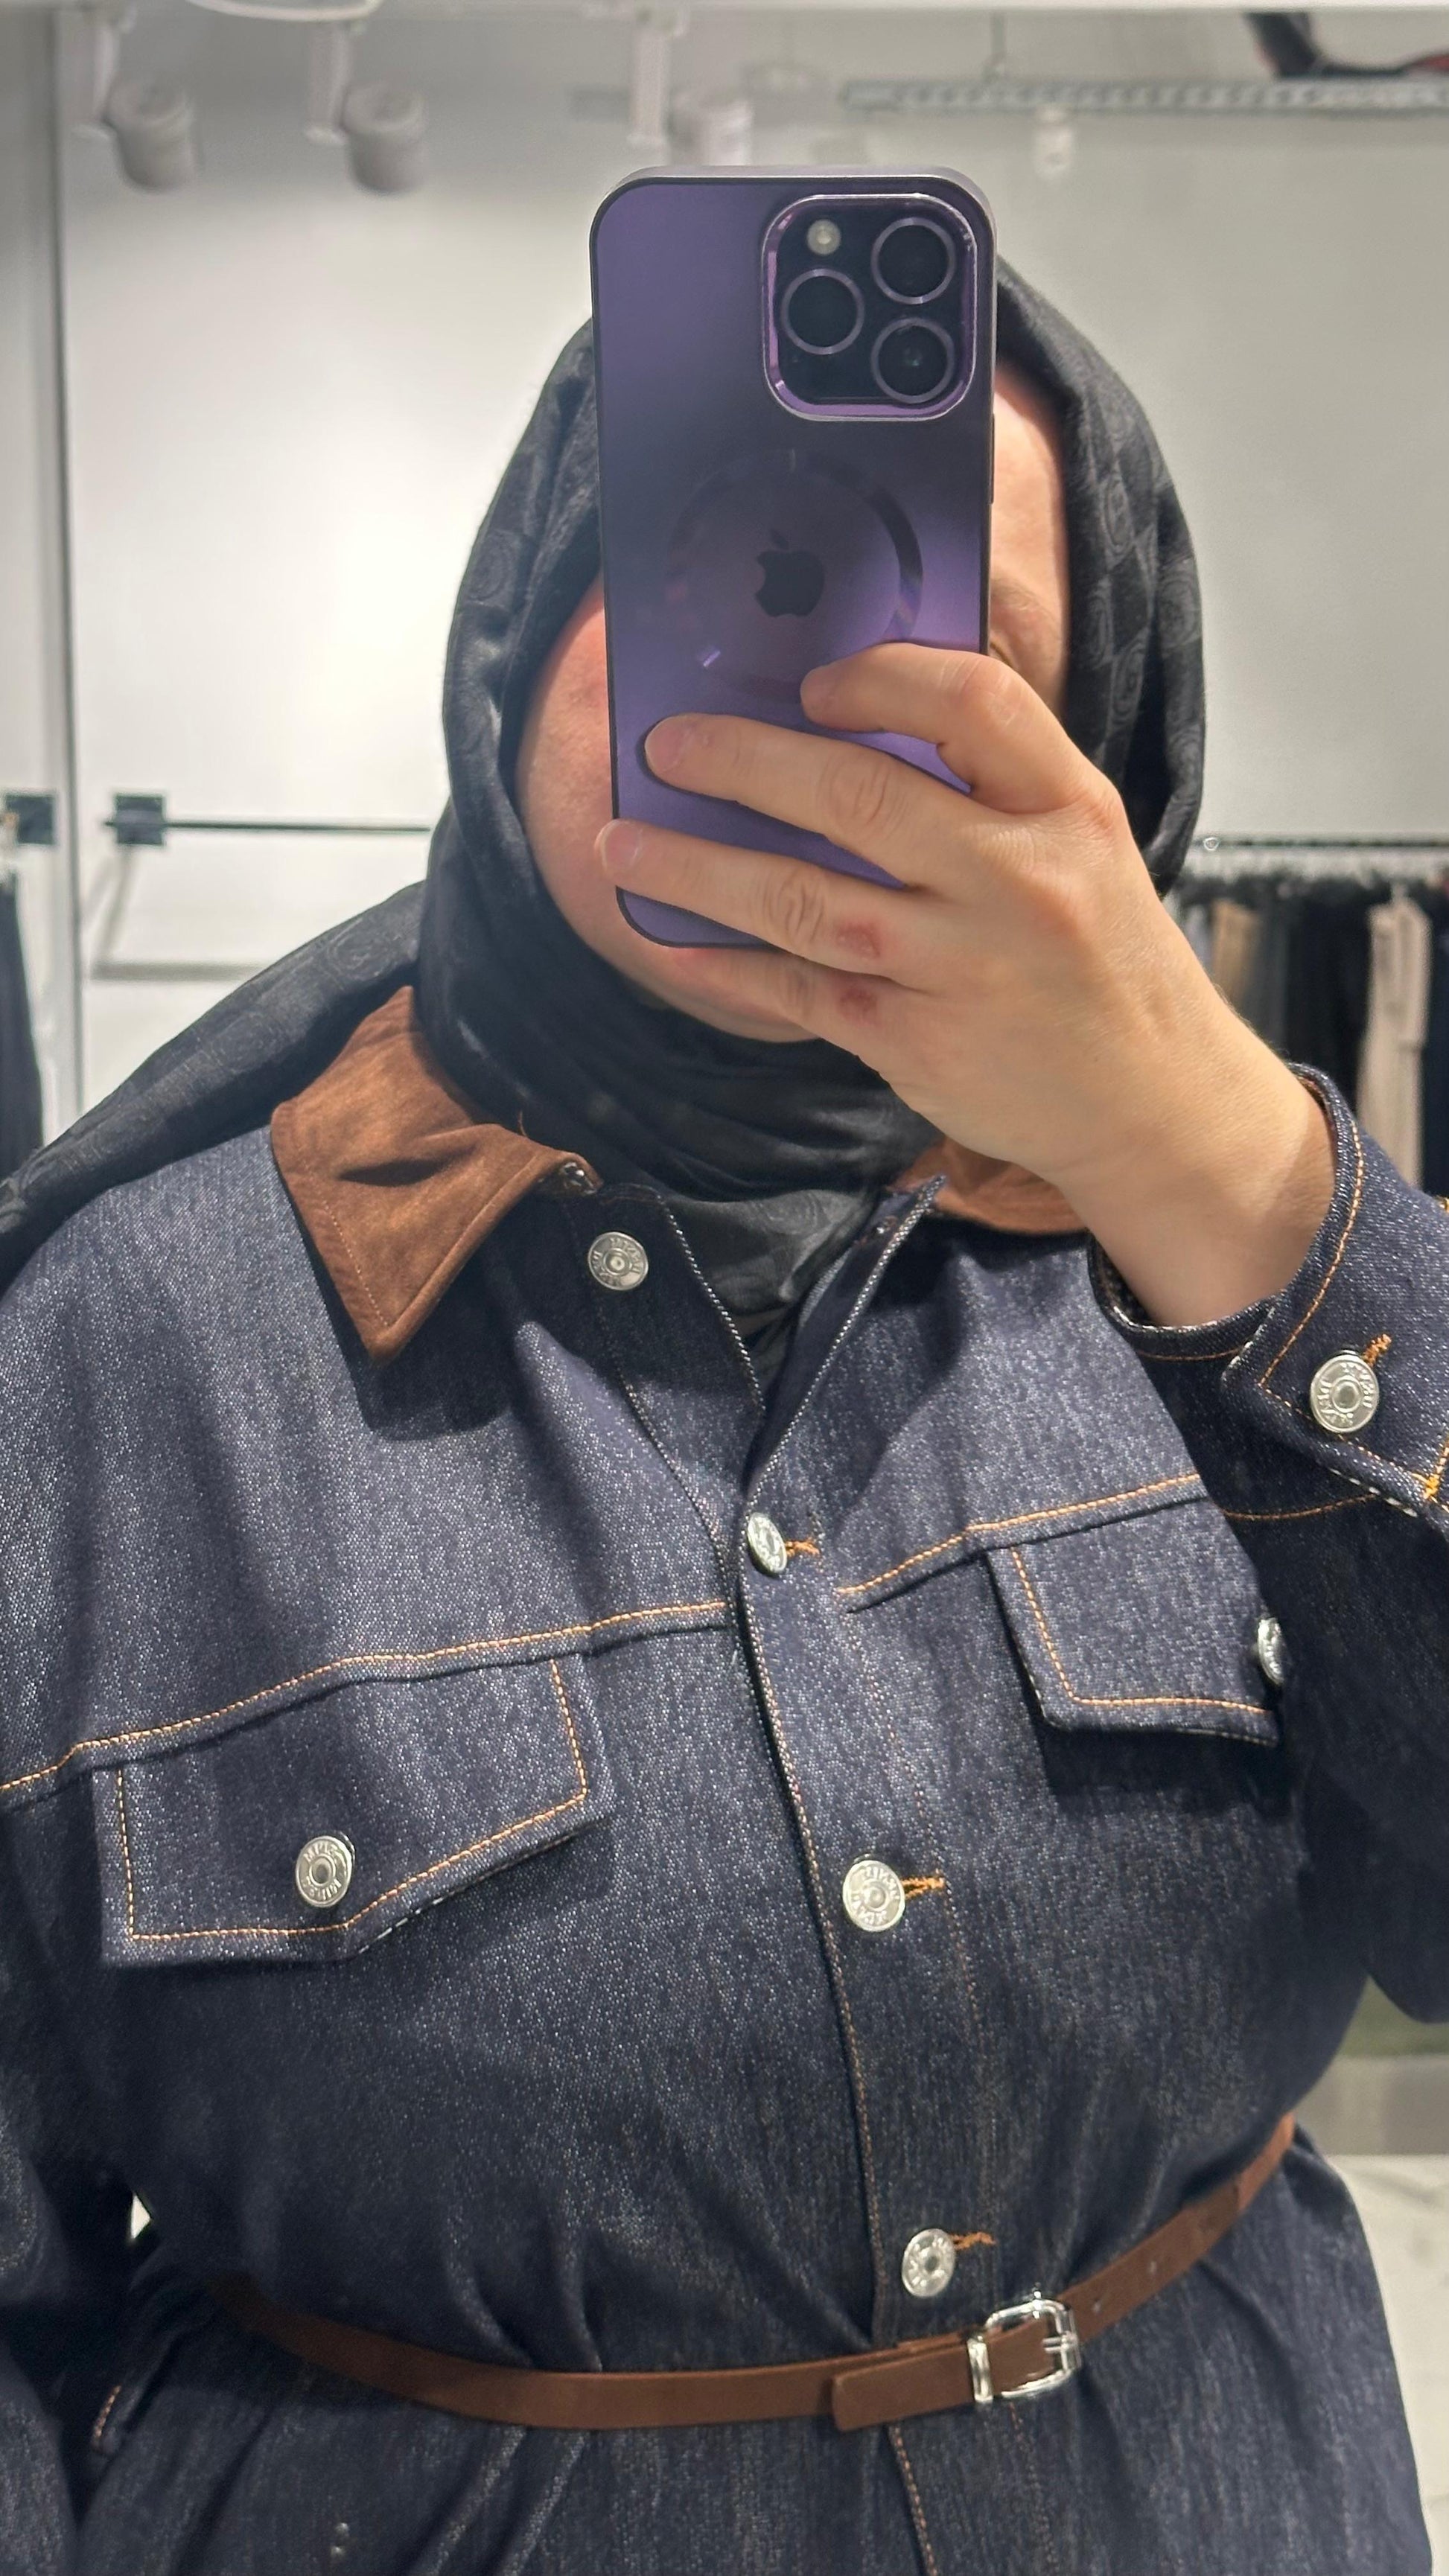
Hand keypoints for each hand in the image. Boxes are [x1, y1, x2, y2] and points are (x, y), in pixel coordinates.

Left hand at [596, 645, 1332, 1326]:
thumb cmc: (1105, 965)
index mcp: (1067, 810)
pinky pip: (800, 991)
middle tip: (666, 745)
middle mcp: (1016, 882)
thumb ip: (996, 788)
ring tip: (623, 842)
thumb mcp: (1086, 851)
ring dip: (699, 866)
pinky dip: (728, 966)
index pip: (974, 703)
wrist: (1155, 1106)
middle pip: (859, 796)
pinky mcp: (917, 1042)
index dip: (881, 678)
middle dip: (743, 762)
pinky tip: (673, 943)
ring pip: (805, 899)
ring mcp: (961, 968)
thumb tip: (856, 726)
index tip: (813, 684)